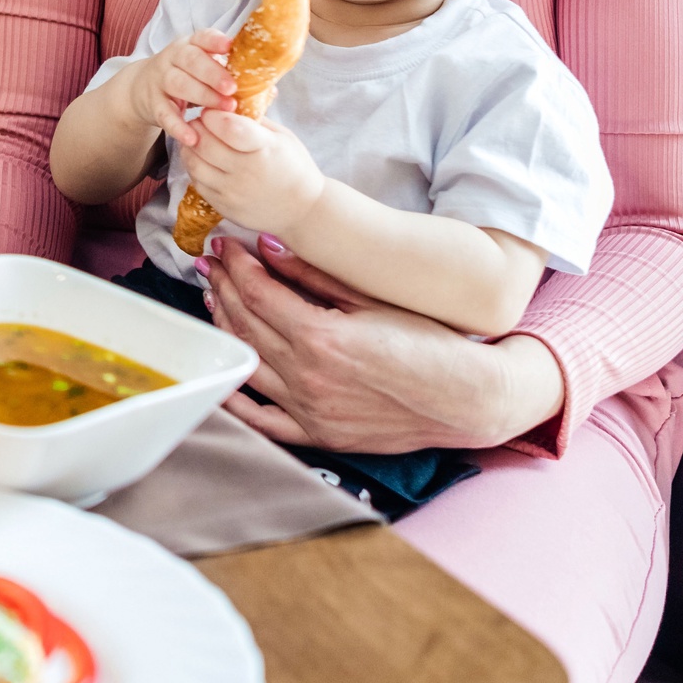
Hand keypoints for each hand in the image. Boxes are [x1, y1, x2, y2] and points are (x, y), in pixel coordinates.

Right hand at [124, 30, 235, 147]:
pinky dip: (178, 127)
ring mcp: (160, 80)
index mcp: (190, 45)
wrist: (142, 89)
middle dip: (212, 73)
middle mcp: (173, 58)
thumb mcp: (204, 70)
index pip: (202, 37)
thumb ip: (232, 77)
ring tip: (225, 109)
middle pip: (191, 60)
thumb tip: (270, 91)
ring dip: (203, 96)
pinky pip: (165, 114)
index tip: (230, 47)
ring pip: (178, 83)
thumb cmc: (187, 78)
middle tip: (232, 88)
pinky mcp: (152, 104)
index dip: (215, 41)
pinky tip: (193, 138)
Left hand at [184, 110, 323, 235]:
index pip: (229, 127)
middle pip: (204, 143)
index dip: (214, 115)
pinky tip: (204, 160)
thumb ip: (254, 119)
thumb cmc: (294, 167)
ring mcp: (232, 191)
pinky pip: (197, 182)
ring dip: (190, 147)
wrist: (303, 210)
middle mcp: (246, 172)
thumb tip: (229, 100)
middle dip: (197, 127)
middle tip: (201, 122)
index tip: (212, 111)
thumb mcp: (282, 137)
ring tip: (198, 140)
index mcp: (265, 149)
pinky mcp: (223, 206)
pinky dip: (195, 167)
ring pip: (194, 163)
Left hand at [197, 239, 563, 452]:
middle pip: (246, 324)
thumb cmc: (429, 342)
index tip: (226, 248)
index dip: (237, 266)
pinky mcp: (319, 435)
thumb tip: (269, 246)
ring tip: (216, 300)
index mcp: (320, 337)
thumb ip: (316, 275)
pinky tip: (223, 372)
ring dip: (227, 328)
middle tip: (213, 266)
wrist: (469, 398)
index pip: (258, 293)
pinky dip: (236, 397)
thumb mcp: (373, 298)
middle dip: (225, 289)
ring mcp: (310, 411)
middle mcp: (307, 377)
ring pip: (248, 363)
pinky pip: (263, 420)